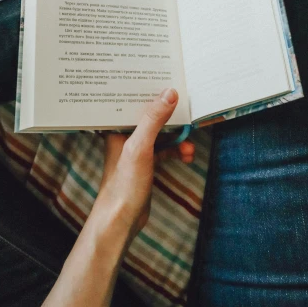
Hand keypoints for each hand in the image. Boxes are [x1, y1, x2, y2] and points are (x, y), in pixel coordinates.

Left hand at [92, 88, 194, 243]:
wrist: (121, 222)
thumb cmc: (123, 185)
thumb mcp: (140, 148)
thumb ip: (153, 119)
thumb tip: (170, 93)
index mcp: (117, 126)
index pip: (135, 101)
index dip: (153, 92)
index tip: (172, 84)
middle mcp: (125, 135)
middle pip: (152, 117)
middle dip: (172, 118)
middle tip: (189, 116)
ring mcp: (136, 149)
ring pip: (161, 134)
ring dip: (178, 138)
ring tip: (190, 147)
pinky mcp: (146, 163)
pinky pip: (165, 149)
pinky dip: (177, 151)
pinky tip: (187, 156)